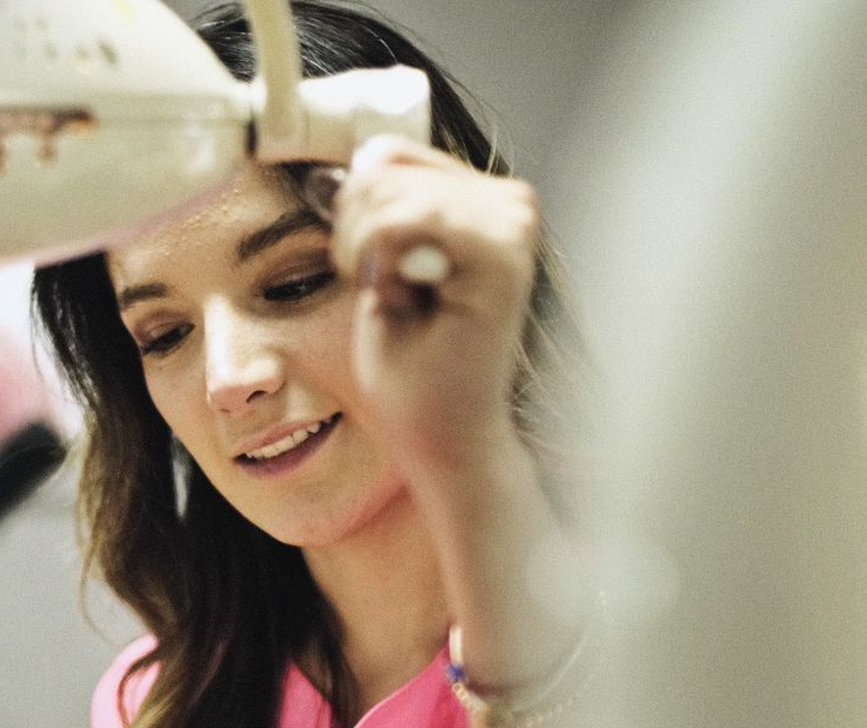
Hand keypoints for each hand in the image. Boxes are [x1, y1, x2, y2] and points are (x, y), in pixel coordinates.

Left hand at [329, 136, 541, 482]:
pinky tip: (407, 302)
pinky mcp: (502, 254)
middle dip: (356, 238)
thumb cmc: (413, 366)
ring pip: (386, 194)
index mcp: (484, 200)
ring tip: (403, 303)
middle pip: (380, 169)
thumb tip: (361, 154)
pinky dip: (378, 266)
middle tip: (392, 296)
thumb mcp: (379, 264)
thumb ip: (380, 203)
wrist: (441, 435)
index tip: (376, 275)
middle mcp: (512, 201)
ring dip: (365, 257)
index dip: (353, 214)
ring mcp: (513, 223)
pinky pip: (399, 222)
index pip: (388, 155)